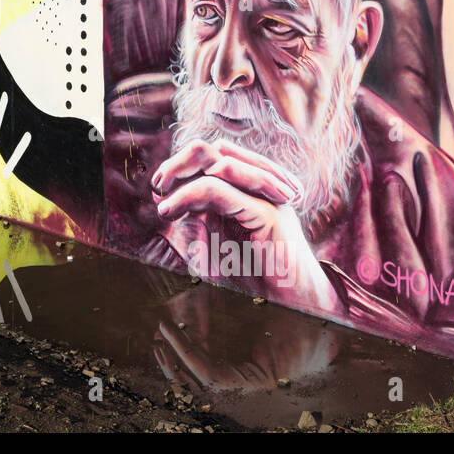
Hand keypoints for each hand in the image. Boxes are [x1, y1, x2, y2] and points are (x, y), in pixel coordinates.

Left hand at [149, 139, 341, 314]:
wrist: (294, 304)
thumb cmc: (254, 278)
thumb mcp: (213, 247)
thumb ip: (195, 223)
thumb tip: (167, 202)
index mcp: (249, 189)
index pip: (211, 157)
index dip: (180, 166)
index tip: (159, 191)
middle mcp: (259, 187)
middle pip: (216, 149)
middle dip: (180, 162)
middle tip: (158, 186)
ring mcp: (267, 197)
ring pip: (220, 160)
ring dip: (182, 172)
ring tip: (161, 197)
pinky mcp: (268, 214)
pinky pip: (222, 190)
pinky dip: (189, 195)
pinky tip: (171, 210)